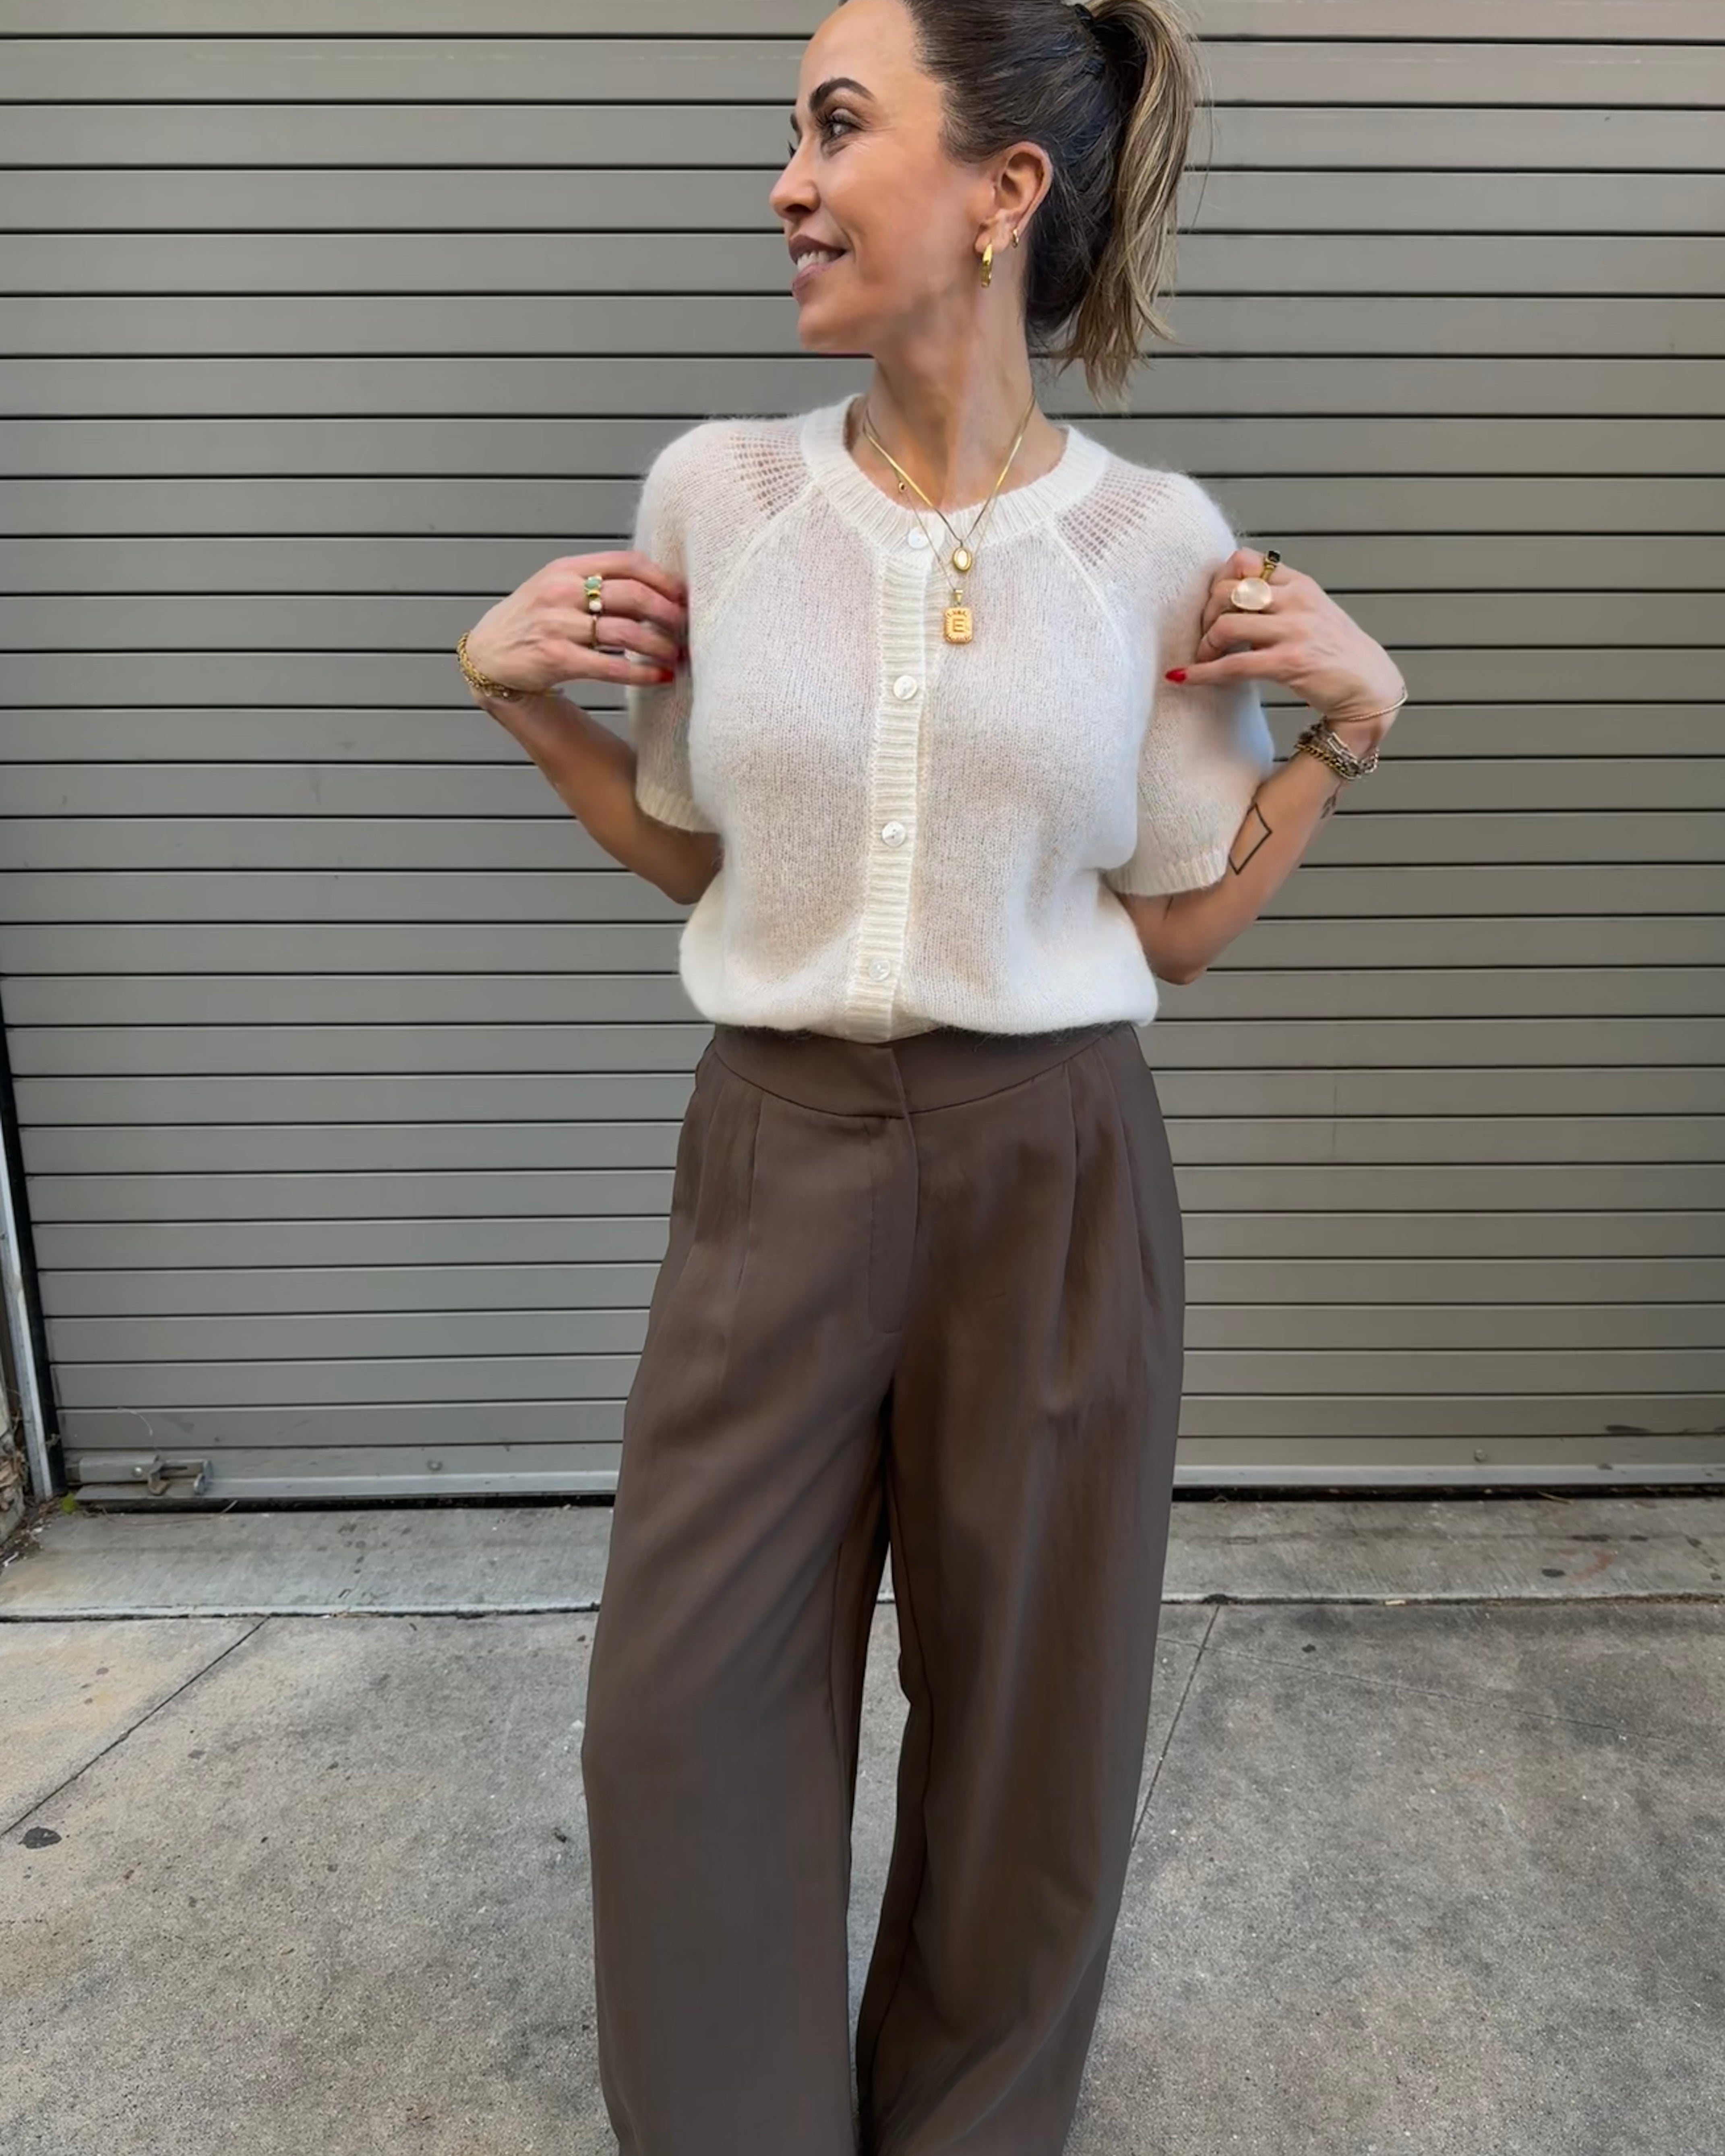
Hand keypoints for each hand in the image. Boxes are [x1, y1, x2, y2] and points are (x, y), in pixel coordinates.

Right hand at [463, 550, 688, 695]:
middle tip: (687, 629)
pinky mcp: (556, 658)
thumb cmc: (531, 621)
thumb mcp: (558, 588)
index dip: (663, 579)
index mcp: (567, 568)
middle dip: (669, 614)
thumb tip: (654, 590)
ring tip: (678, 655)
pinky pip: (611, 665)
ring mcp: (557, 625)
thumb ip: (597, 583)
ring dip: (661, 645)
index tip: (684, 596)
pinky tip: (660, 677)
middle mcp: (562, 592)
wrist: (489, 655)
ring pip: (626, 631)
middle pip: (633, 595)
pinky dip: (642, 673)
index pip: (627, 562)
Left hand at [1167, 552, 1405, 742]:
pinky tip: (1184, 678)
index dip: (1219, 581)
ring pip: (1226, 624)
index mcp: (1300, 584)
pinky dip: (1202, 673)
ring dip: (1205, 645)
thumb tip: (1230, 598)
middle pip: (1228, 590)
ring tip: (1203, 660)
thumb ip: (1277, 601)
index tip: (1213, 606)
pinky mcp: (1291, 662)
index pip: (1244, 561)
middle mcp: (1297, 600)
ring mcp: (1295, 630)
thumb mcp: (1310, 613)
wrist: (1370, 687)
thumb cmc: (1335, 652)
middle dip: (1206, 615)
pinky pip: (1233, 664)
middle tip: (1205, 638)